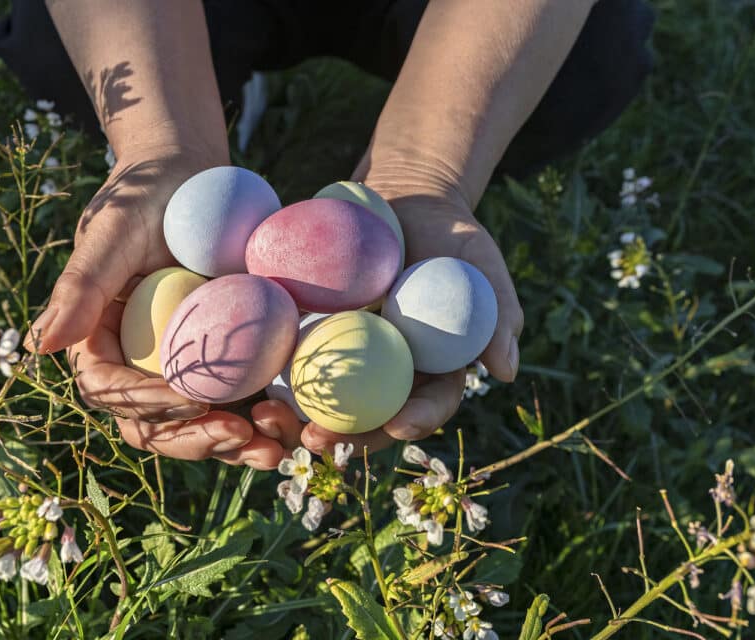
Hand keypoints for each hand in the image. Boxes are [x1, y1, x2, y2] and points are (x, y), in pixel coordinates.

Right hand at [23, 151, 289, 469]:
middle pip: (156, 424)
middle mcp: (137, 364)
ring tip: (276, 446)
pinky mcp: (223, 363)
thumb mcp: (111, 231)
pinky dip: (263, 418)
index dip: (147, 404)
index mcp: (100, 340)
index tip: (193, 401)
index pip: (111, 390)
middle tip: (242, 436)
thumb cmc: (145, 195)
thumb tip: (38, 347)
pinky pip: (239, 401)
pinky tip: (290, 421)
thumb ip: (80, 286)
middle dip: (197, 439)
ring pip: (200, 425)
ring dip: (236, 445)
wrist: (192, 176)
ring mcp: (182, 368)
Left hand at [251, 191, 523, 454]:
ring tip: (272, 419)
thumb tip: (506, 371)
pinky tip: (249, 377)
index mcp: (432, 370)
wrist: (402, 198)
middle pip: (367, 416)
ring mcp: (347, 354)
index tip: (399, 426)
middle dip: (344, 436)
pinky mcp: (311, 331)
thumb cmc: (451, 233)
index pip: (428, 405)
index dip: (416, 421)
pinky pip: (289, 354)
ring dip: (296, 415)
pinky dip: (270, 369)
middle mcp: (387, 372)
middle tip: (319, 439)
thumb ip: (498, 314)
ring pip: (322, 397)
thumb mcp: (481, 264)